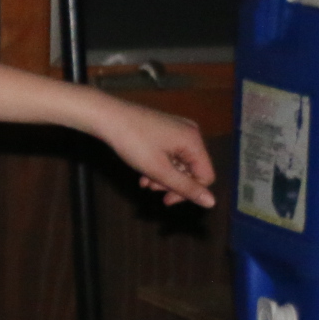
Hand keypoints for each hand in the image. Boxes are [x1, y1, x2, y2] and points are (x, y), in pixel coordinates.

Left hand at [92, 95, 215, 207]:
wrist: (107, 116)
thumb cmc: (132, 141)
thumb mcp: (159, 170)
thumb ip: (185, 188)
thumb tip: (211, 203)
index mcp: (194, 141)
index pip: (205, 176)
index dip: (188, 192)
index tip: (166, 199)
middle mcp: (190, 133)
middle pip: (192, 170)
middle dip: (172, 183)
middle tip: (151, 188)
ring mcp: (178, 129)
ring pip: (179, 164)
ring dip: (163, 177)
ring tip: (145, 181)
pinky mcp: (165, 129)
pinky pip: (170, 154)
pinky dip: (158, 166)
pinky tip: (143, 173)